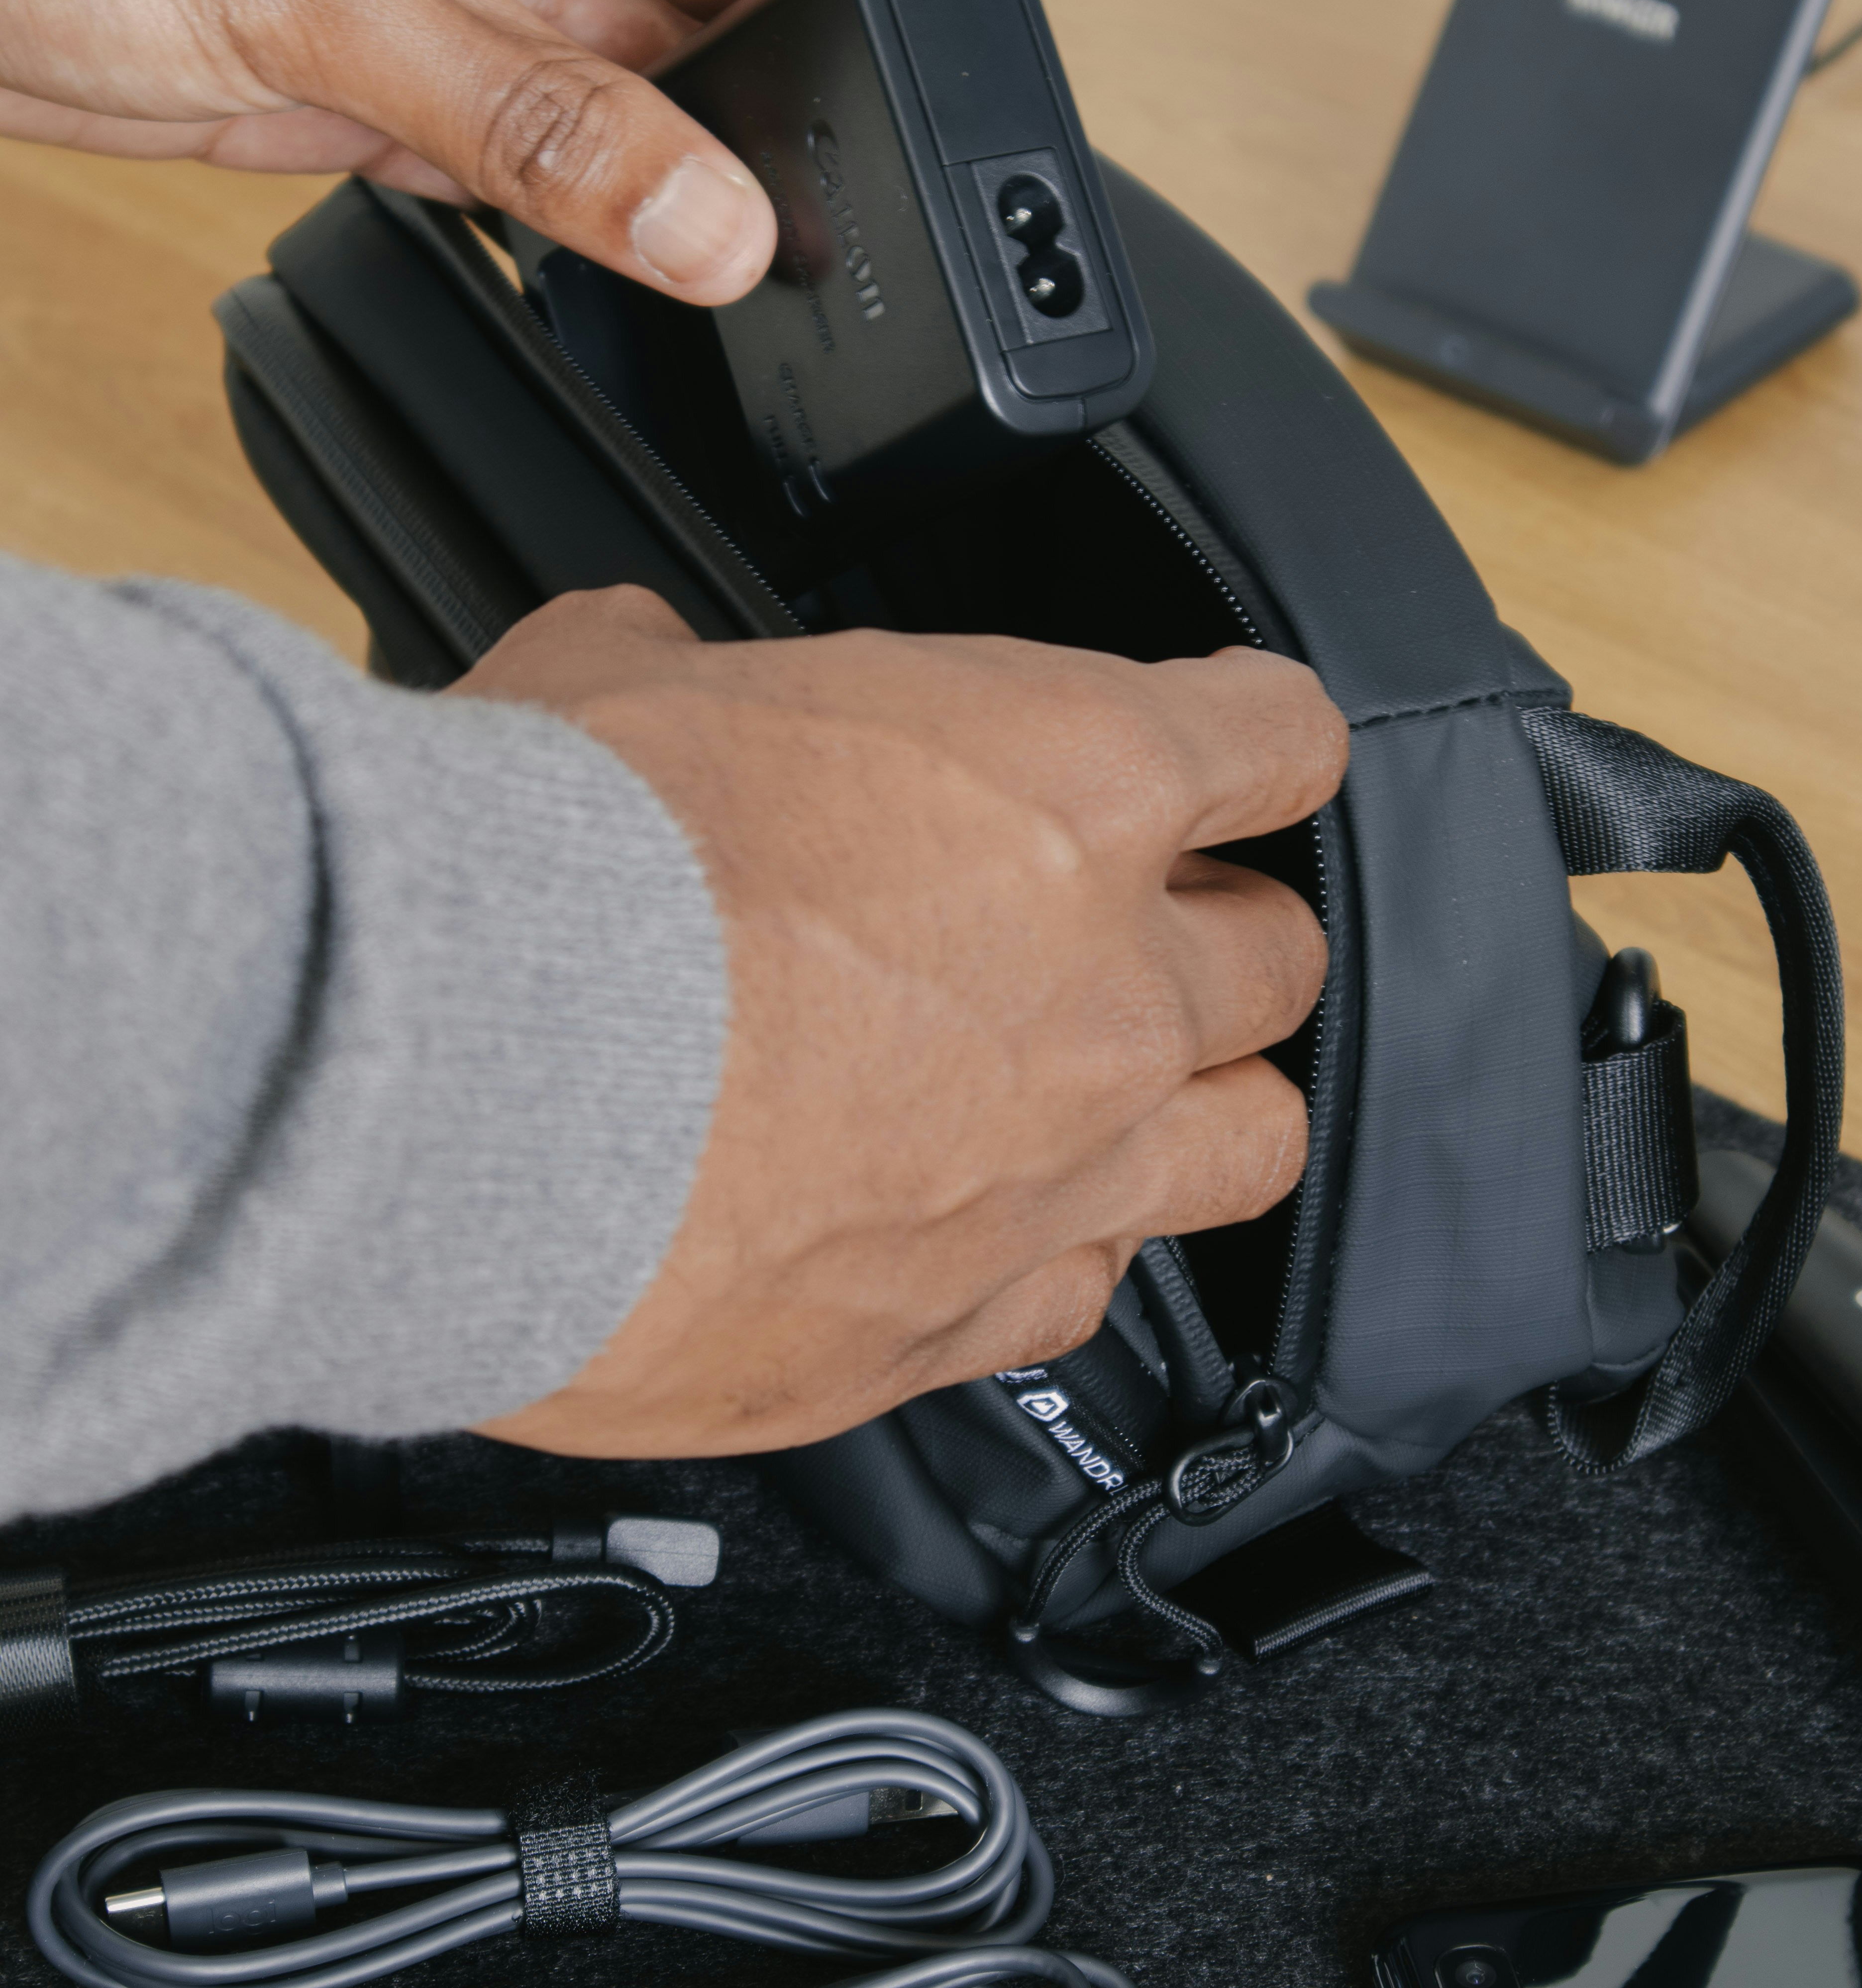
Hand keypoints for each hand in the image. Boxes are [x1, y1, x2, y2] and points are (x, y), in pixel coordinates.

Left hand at [0, 0, 948, 302]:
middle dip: (808, 63)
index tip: (955, 20)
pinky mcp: (415, 76)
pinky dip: (609, 212)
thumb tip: (717, 227)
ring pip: (658, 68)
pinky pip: (563, 151)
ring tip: (765, 244)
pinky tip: (655, 259)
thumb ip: (538, 120)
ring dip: (709, 160)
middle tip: (860, 180)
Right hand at [452, 589, 1347, 1458]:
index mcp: (1068, 786)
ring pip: (1248, 1141)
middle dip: (1219, 936)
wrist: (454, 1102)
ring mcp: (1055, 1171)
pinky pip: (1086, 1292)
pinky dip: (1052, 1250)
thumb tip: (651, 665)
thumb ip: (687, 669)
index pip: (1277, 739)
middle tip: (1128, 933)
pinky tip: (974, 1224)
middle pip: (1281, 961)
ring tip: (1106, 1095)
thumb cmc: (546, 881)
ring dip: (1197, 1106)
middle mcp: (1107, 991)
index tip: (1229, 756)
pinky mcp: (958, 1322)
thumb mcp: (613, 682)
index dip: (1254, 738)